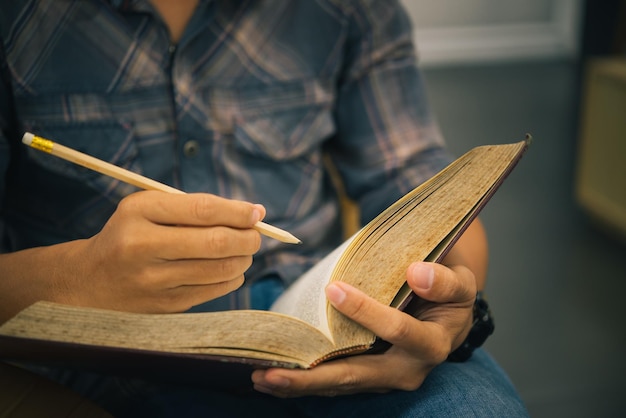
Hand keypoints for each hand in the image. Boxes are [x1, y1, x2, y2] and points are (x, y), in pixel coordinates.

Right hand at [60, 191, 264, 312]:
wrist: (89, 281)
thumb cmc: (130, 234)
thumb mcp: (148, 208)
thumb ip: (194, 206)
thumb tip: (252, 213)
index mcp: (139, 212)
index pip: (202, 210)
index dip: (237, 212)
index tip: (257, 213)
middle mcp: (142, 246)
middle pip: (215, 243)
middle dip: (248, 238)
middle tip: (256, 235)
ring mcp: (153, 281)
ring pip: (220, 269)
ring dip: (243, 258)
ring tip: (244, 251)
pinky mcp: (163, 305)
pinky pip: (213, 291)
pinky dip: (232, 278)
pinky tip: (230, 269)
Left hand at [251, 260, 475, 396]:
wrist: (451, 315)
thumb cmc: (450, 292)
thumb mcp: (459, 281)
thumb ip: (443, 279)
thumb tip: (416, 273)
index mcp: (433, 343)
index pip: (399, 329)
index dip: (368, 312)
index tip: (334, 289)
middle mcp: (409, 370)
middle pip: (358, 375)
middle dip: (314, 375)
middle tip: (273, 371)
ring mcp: (387, 377)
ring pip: (341, 384)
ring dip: (301, 383)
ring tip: (262, 377)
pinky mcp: (370, 377)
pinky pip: (337, 381)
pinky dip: (306, 381)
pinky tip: (274, 377)